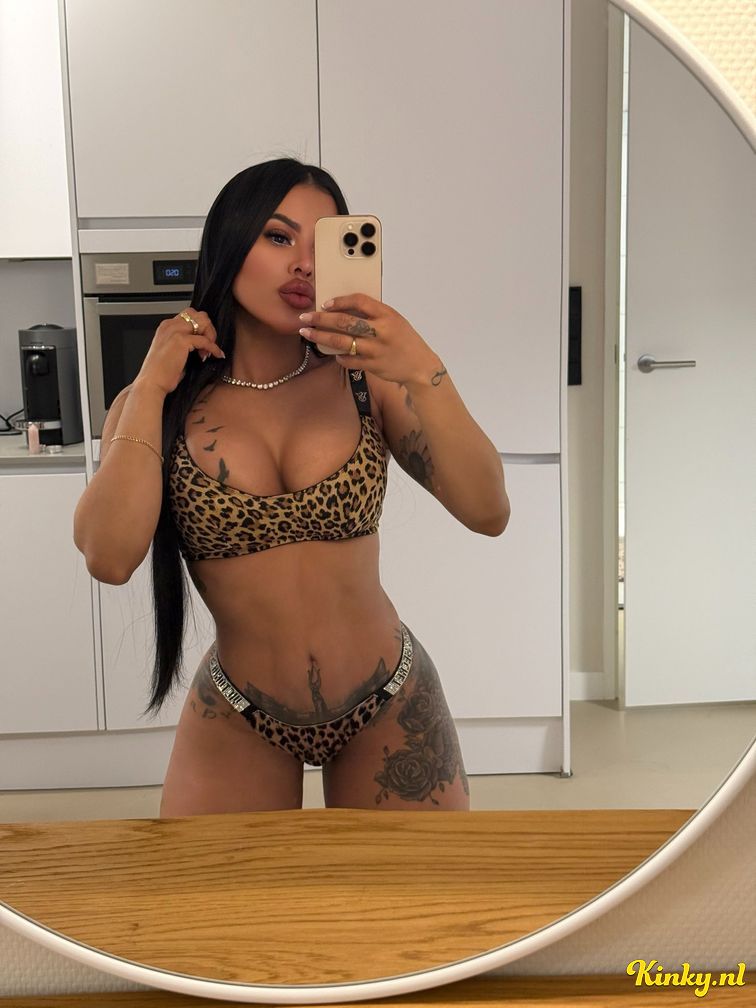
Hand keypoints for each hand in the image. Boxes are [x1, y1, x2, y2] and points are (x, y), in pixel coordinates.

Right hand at [135, 309, 224, 395]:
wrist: (151, 383)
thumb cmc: (160, 373)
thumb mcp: (171, 352)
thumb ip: (184, 344)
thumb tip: (202, 345)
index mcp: (166, 327)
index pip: (190, 316)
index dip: (201, 328)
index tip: (203, 344)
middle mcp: (169, 325)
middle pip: (199, 315)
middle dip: (208, 329)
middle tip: (209, 346)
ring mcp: (175, 331)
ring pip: (203, 322)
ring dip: (211, 336)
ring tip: (208, 351)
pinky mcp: (181, 341)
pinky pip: (205, 340)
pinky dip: (214, 348)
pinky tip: (215, 355)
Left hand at [298, 293, 440, 386]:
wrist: (420, 366)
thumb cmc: (405, 340)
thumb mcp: (394, 320)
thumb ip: (373, 314)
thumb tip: (344, 308)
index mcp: (387, 315)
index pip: (359, 301)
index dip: (340, 301)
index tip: (325, 303)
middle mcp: (381, 331)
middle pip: (344, 322)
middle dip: (321, 319)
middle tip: (305, 318)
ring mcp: (376, 350)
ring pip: (341, 342)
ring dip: (321, 337)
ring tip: (307, 333)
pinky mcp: (373, 366)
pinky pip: (348, 359)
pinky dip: (338, 356)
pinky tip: (332, 353)